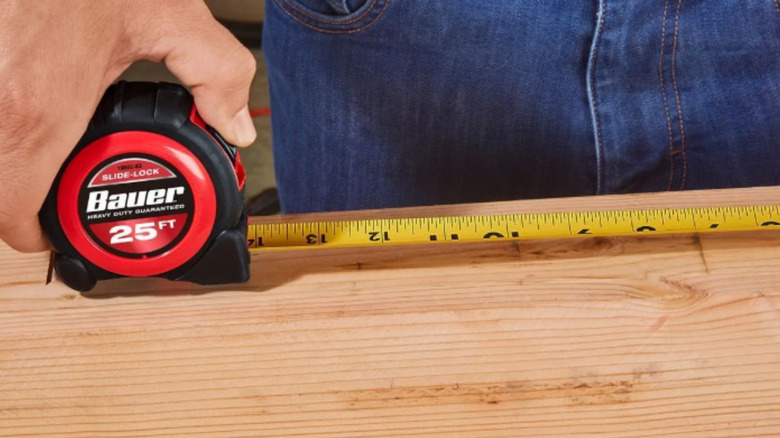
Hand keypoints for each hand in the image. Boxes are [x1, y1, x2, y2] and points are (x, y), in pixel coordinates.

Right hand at [0, 0, 256, 251]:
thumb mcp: (168, 12)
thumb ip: (215, 73)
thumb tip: (236, 126)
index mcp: (38, 109)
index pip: (10, 217)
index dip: (36, 232)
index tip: (52, 224)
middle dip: (13, 196)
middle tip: (44, 187)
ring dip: (0, 156)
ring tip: (32, 141)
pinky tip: (17, 88)